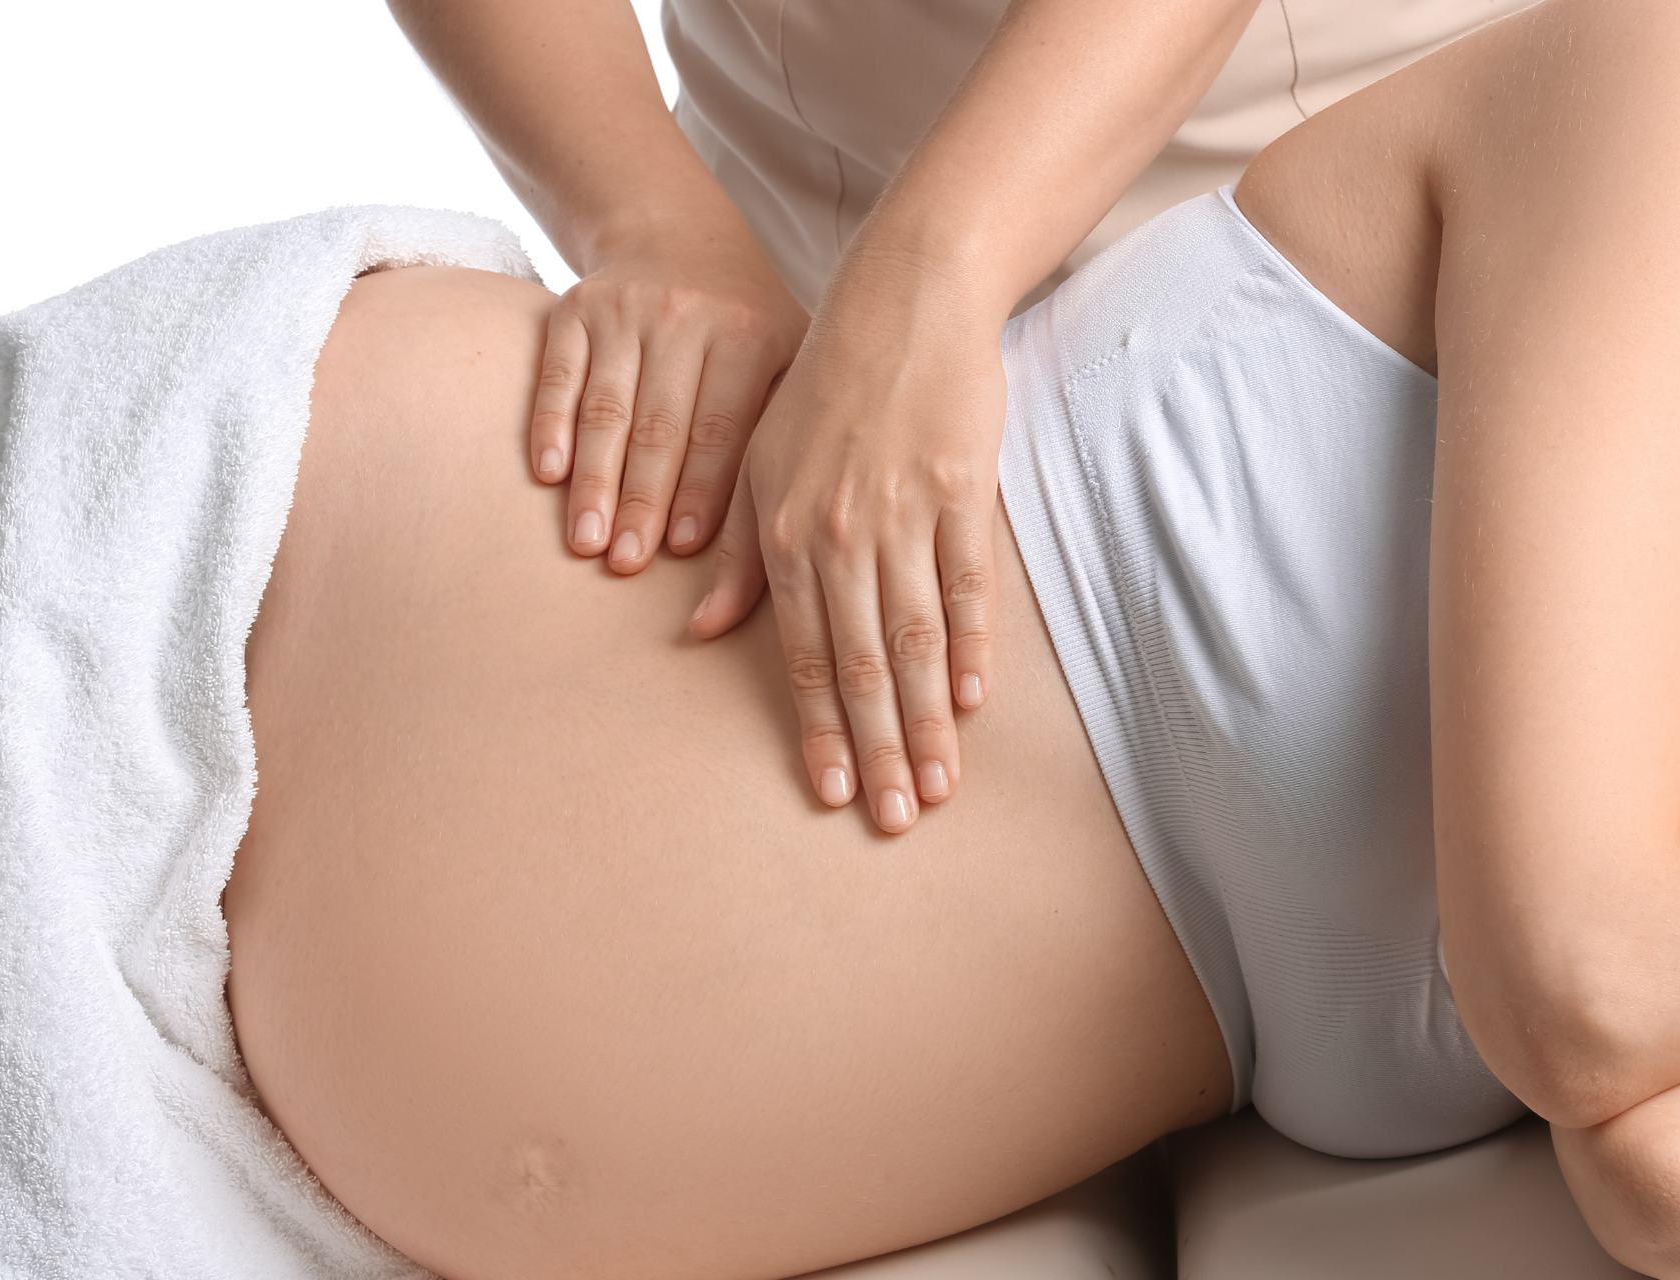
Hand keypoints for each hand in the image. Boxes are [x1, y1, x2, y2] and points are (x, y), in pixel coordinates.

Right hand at [531, 222, 807, 571]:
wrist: (680, 236)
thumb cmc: (747, 330)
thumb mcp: (787, 363)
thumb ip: (780, 437)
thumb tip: (776, 532)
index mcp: (749, 337)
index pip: (720, 429)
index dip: (699, 489)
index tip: (680, 548)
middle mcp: (686, 317)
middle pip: (659, 426)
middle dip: (641, 501)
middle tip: (626, 563)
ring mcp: (625, 309)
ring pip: (605, 408)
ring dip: (594, 480)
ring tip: (585, 542)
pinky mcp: (574, 308)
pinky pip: (559, 376)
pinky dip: (550, 425)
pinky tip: (549, 476)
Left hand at [691, 257, 1005, 832]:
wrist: (901, 304)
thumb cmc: (823, 388)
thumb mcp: (756, 462)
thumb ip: (737, 553)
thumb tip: (706, 631)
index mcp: (786, 533)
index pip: (806, 656)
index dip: (821, 731)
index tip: (835, 795)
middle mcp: (841, 533)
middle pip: (864, 664)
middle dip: (879, 751)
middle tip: (898, 820)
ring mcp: (906, 514)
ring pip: (916, 639)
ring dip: (927, 720)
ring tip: (940, 785)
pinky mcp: (964, 492)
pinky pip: (968, 585)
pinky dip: (971, 644)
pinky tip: (973, 702)